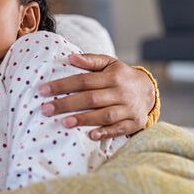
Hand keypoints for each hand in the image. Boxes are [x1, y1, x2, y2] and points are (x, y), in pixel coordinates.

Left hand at [38, 54, 155, 139]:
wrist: (149, 90)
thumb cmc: (122, 76)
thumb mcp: (110, 63)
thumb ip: (91, 60)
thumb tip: (70, 57)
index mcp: (112, 76)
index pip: (83, 80)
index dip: (63, 85)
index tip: (43, 90)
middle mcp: (120, 92)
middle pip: (91, 98)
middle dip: (67, 104)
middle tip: (46, 109)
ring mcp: (128, 108)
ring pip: (104, 115)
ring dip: (84, 119)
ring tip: (64, 123)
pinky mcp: (134, 123)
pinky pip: (118, 129)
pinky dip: (105, 133)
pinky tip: (90, 136)